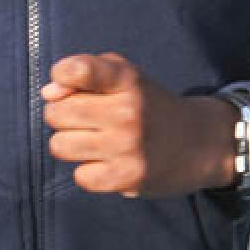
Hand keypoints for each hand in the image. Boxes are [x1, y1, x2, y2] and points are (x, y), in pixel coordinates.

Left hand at [42, 53, 236, 197]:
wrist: (200, 143)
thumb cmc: (148, 106)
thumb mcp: (125, 76)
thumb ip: (82, 73)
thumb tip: (48, 93)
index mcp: (126, 80)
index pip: (77, 71)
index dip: (62, 76)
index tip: (69, 82)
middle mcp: (127, 112)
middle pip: (56, 114)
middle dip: (63, 116)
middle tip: (86, 119)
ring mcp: (127, 147)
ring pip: (60, 146)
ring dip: (71, 145)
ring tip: (94, 141)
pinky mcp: (127, 177)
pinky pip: (80, 176)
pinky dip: (89, 171)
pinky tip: (108, 162)